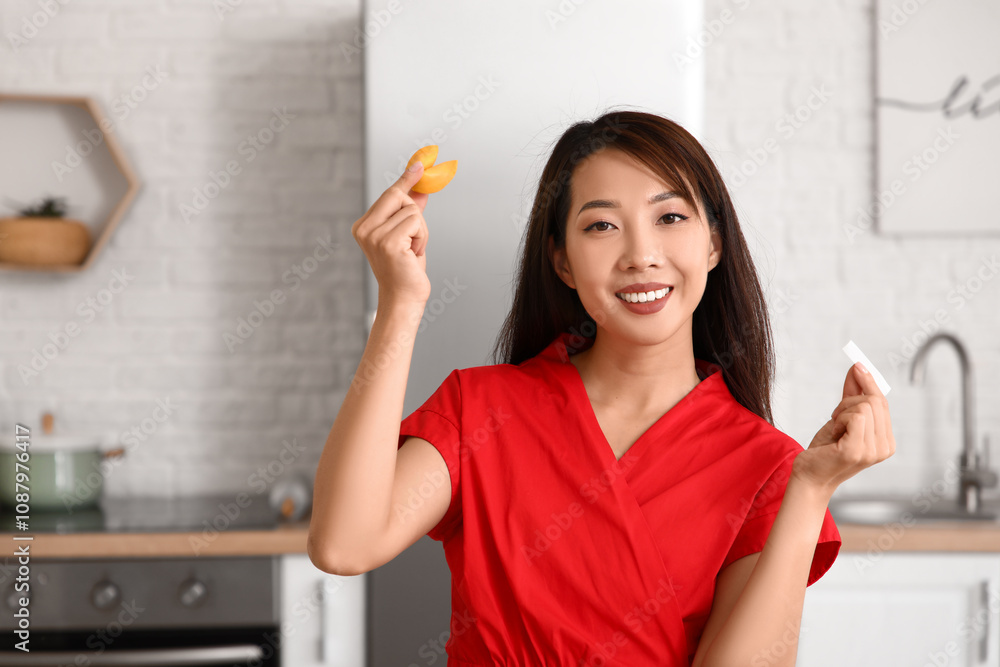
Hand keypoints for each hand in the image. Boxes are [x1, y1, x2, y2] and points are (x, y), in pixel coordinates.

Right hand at [351, 161, 431, 305]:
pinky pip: (416, 221)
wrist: (404, 299)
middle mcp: (364, 228)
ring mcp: (374, 235)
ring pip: (412, 210)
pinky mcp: (388, 242)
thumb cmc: (405, 270)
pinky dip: (422, 237)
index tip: (419, 164)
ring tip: (412, 251)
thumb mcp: (409, 235)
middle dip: (415, 214)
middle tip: (414, 240)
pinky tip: (414, 254)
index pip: (389, 194)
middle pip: (399, 195)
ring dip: (421, 231)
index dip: (405, 179)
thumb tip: (420, 187)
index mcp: (363, 226)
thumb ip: (411, 211)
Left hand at [792, 362, 895, 497]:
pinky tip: (833, 433)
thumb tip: (858, 367)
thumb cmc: (825, 449)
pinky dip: (839, 419)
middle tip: (835, 416)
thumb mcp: (841, 418)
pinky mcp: (857, 451)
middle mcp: (886, 448)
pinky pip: (855, 416)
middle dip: (850, 400)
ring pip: (864, 406)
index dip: (868, 383)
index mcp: (886, 441)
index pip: (882, 403)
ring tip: (835, 428)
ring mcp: (874, 451)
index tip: (857, 365)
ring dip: (842, 411)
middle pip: (875, 401)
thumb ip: (852, 394)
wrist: (809, 476)